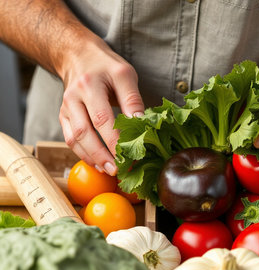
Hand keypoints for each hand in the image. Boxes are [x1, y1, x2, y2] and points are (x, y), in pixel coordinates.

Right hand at [59, 39, 143, 174]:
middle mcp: (74, 97)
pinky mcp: (63, 117)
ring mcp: (66, 108)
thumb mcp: (125, 75)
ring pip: (75, 139)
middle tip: (119, 171)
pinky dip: (84, 155)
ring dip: (93, 158)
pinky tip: (98, 164)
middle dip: (103, 155)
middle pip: (86, 133)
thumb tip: (142, 126)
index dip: (115, 142)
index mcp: (90, 84)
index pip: (103, 119)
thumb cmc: (106, 67)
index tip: (130, 157)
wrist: (78, 56)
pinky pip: (70, 140)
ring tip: (110, 171)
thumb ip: (133, 100)